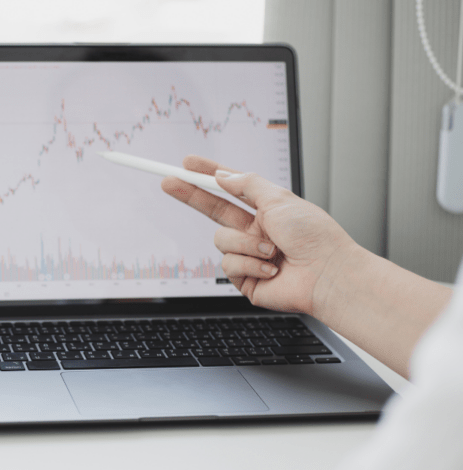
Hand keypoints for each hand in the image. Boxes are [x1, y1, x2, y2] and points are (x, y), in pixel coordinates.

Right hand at [160, 155, 358, 315]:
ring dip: (245, 244)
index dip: (208, 176)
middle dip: (192, 196)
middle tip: (169, 183)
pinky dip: (250, 264)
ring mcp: (248, 255)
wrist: (327, 275)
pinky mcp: (245, 278)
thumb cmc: (314, 237)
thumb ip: (246, 184)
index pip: (230, 189)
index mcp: (266, 210)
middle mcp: (255, 231)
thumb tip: (223, 176)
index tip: (187, 165)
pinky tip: (270, 269)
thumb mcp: (279, 198)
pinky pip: (229, 265)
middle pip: (213, 210)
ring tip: (271, 250)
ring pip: (221, 240)